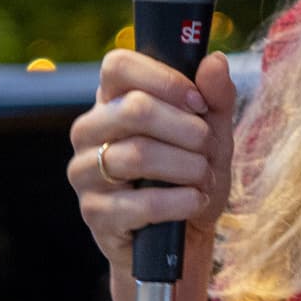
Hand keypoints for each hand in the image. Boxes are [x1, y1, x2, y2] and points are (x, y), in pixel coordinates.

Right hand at [66, 49, 237, 278]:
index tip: (199, 103)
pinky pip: (141, 202)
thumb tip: (214, 61)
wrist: (183, 238)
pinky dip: (180, 201)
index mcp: (112, 100)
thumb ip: (216, 97)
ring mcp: (85, 172)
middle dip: (188, 130)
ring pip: (139, 155)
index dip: (164, 79)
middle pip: (135, 109)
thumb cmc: (192, 175)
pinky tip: (196, 202)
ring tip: (205, 178)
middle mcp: (89, 130)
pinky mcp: (94, 213)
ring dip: (187, 167)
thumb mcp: (213, 132)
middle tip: (209, 148)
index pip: (118, 66)